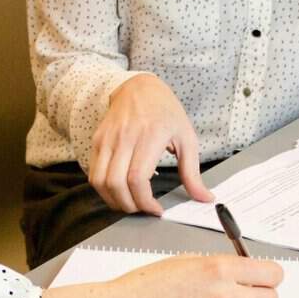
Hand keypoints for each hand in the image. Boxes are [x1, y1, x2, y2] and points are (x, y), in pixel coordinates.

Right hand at [40, 255, 282, 297]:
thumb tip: (248, 271)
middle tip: (245, 294)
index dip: (269, 275)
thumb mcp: (188, 261)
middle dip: (260, 295)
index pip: (272, 274)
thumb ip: (221, 266)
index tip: (265, 277)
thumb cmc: (148, 286)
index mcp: (219, 269)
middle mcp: (225, 296)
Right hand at [90, 74, 213, 215]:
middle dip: (129, 205)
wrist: (139, 87)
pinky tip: (119, 191)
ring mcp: (107, 139)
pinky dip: (104, 189)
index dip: (144, 201)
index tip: (156, 209)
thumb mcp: (187, 138)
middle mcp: (125, 137)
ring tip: (130, 203)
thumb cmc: (165, 112)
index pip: (137, 178)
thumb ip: (193, 172)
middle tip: (143, 209)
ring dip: (113, 200)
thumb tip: (204, 198)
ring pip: (100, 181)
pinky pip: (94, 173)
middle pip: (116, 184)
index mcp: (150, 136)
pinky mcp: (97, 141)